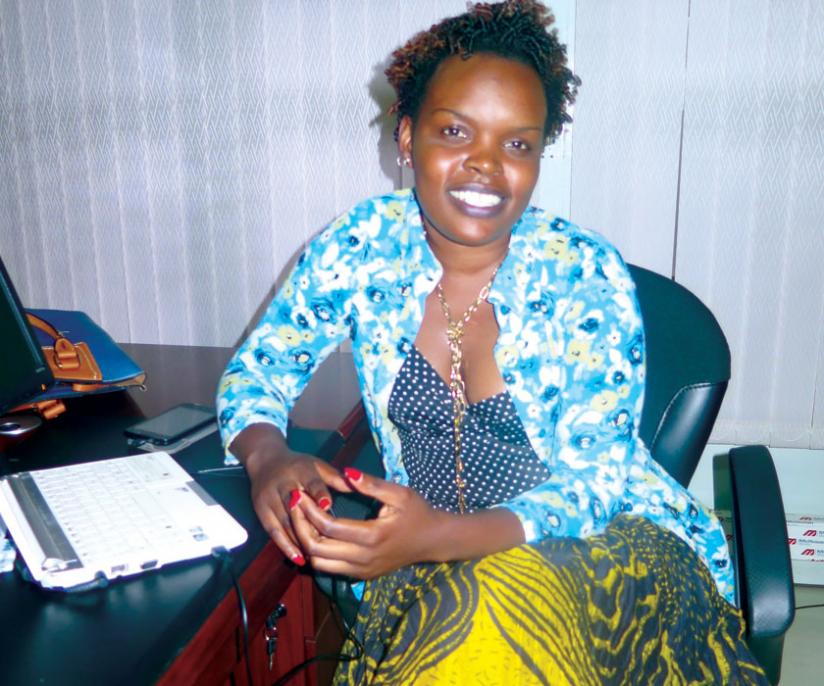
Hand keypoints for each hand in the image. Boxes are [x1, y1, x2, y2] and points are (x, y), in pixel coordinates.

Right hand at [231, 424, 350, 565]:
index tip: (328, 505)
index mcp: (300, 470)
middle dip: (310, 525)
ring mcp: (269, 498)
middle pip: (295, 506)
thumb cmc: (298, 465)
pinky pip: (273, 532)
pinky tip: (298, 558)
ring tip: (317, 557)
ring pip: (285, 522)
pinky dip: (286, 546)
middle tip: (328, 544)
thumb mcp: (317, 465)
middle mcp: (283, 484)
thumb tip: (357, 485)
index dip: (319, 493)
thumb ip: (335, 478)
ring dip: (300, 540)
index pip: (310, 482)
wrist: (265, 461)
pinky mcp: (261, 511)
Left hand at [289, 468, 447, 577]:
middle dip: (300, 527)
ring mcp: (361, 570)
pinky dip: (317, 553)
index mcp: (372, 536)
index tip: (298, 494)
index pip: (329, 527)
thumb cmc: (417, 512)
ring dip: (306, 543)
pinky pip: (329, 569)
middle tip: (293, 507)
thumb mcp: (399, 493)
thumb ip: (372, 484)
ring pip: (319, 564)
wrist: (433, 541)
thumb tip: (347, 473)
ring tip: (301, 520)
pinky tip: (315, 534)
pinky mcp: (361, 575)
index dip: (309, 511)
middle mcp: (363, 558)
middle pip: (317, 549)